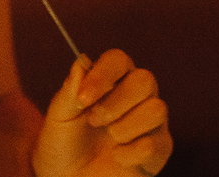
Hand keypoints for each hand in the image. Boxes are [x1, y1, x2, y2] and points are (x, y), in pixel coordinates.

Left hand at [32, 50, 171, 176]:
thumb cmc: (63, 143)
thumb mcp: (59, 117)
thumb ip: (70, 90)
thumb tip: (81, 61)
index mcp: (110, 81)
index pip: (118, 60)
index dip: (103, 74)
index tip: (83, 98)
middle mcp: (135, 96)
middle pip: (145, 79)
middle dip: (117, 101)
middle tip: (94, 120)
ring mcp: (150, 122)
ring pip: (157, 109)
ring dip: (125, 127)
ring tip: (109, 139)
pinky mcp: (159, 149)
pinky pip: (156, 143)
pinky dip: (130, 153)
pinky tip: (117, 157)